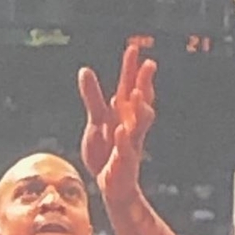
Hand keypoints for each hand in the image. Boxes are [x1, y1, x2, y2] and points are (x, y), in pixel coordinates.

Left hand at [77, 42, 156, 201]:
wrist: (112, 186)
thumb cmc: (106, 151)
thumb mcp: (95, 120)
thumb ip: (92, 96)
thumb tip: (85, 69)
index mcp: (123, 114)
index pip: (129, 87)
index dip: (131, 69)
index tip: (133, 48)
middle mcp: (131, 125)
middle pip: (140, 102)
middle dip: (144, 83)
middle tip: (149, 64)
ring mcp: (130, 144)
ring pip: (139, 124)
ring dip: (140, 109)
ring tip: (137, 92)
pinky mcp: (124, 162)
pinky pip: (126, 150)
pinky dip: (123, 140)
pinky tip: (120, 129)